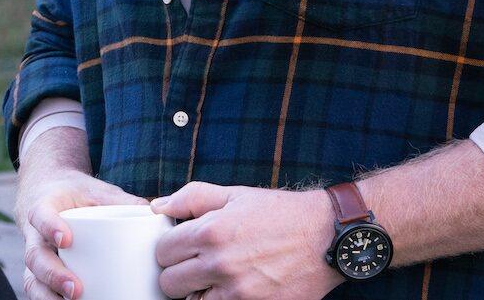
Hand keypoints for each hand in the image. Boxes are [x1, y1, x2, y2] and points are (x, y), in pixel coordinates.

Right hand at [16, 166, 144, 299]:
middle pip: (35, 257)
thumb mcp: (98, 190)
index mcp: (46, 207)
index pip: (40, 215)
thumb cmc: (79, 194)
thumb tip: (156, 213)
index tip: (66, 239)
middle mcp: (36, 235)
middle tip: (76, 289)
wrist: (53, 193)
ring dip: (49, 296)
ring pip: (32, 280)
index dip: (50, 227)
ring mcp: (37, 257)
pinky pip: (38, 292)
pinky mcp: (41, 275)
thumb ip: (122, 201)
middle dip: (53, 275)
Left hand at [150, 182, 343, 299]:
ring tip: (210, 279)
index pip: (162, 251)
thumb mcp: (235, 194)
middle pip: (168, 281)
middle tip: (193, 265)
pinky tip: (225, 290)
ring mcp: (235, 290)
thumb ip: (192, 197)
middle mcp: (219, 263)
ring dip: (194, 292)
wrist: (326, 238)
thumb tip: (157, 207)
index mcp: (210, 231)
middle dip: (176, 272)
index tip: (180, 247)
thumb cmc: (280, 214)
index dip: (169, 248)